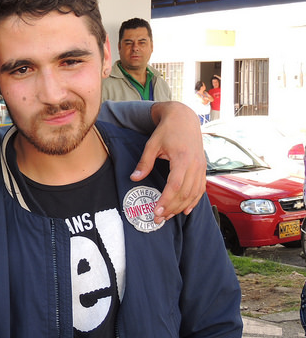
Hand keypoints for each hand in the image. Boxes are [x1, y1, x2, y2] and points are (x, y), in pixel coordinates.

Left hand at [130, 101, 205, 222]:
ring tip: (167, 216)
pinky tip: (185, 210)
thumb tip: (134, 178)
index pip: (175, 185)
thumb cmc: (167, 130)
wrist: (184, 119)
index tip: (156, 211)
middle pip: (185, 193)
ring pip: (194, 194)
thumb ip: (144, 163)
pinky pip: (200, 189)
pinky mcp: (203, 168)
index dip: (166, 200)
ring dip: (181, 207)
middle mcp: (195, 164)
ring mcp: (201, 167)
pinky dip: (194, 201)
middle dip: (171, 208)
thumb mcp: (152, 144)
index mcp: (182, 158)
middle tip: (158, 219)